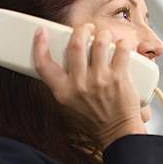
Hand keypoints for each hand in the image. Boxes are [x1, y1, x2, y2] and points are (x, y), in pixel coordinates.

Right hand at [32, 23, 145, 148]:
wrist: (117, 134)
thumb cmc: (94, 120)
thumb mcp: (69, 105)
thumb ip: (64, 84)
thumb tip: (62, 59)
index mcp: (63, 92)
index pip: (44, 65)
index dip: (39, 45)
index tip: (41, 32)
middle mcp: (79, 85)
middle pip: (75, 44)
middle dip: (82, 30)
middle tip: (87, 29)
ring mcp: (100, 80)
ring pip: (99, 42)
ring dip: (103, 34)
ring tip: (105, 37)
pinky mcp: (119, 78)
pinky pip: (121, 50)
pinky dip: (123, 44)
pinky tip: (123, 45)